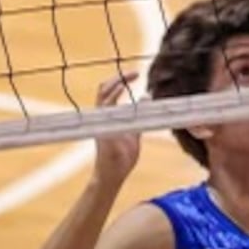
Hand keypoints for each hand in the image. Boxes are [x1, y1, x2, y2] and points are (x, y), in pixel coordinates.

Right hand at [88, 72, 144, 187]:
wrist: (113, 175)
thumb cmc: (122, 158)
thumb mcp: (134, 132)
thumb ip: (139, 116)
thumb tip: (146, 97)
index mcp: (109, 117)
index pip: (110, 92)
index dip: (121, 80)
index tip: (136, 74)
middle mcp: (103, 117)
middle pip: (103, 89)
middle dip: (117, 78)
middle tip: (135, 73)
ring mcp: (102, 123)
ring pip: (103, 96)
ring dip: (116, 84)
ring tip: (129, 77)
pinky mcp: (104, 129)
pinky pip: (106, 110)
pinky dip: (114, 98)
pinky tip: (125, 93)